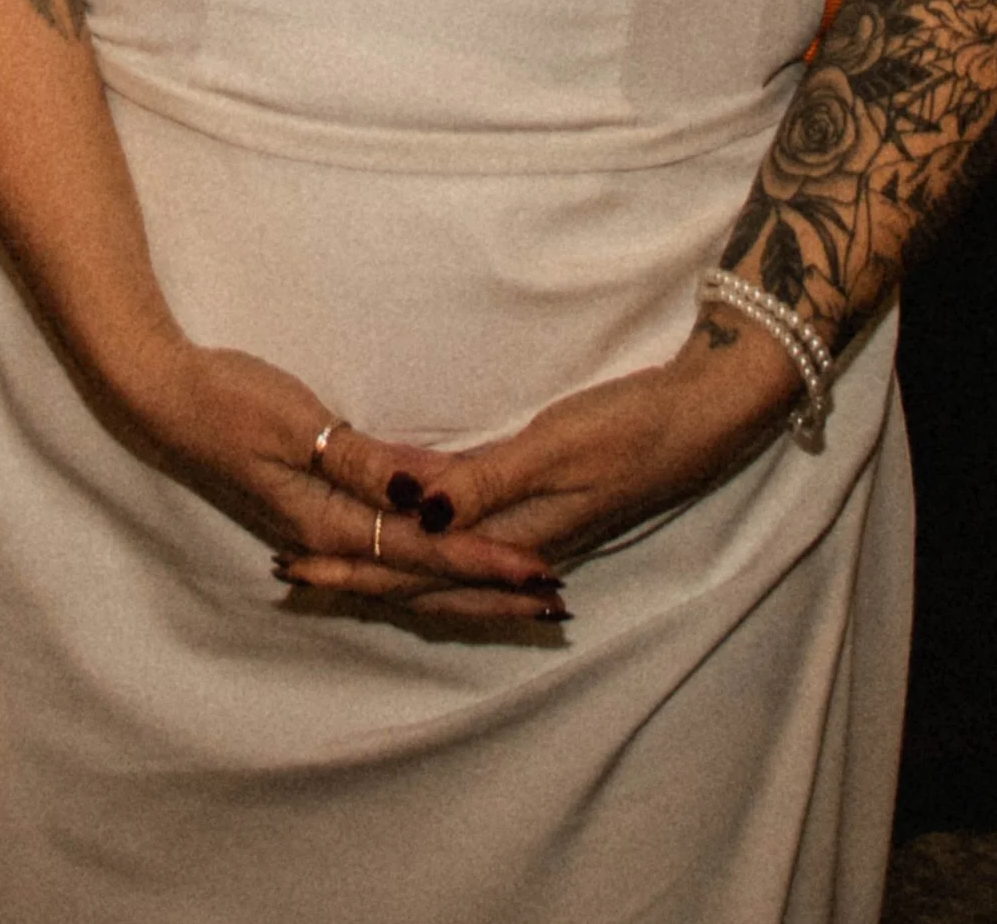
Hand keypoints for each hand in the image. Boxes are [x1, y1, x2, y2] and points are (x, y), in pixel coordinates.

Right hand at [110, 338, 565, 626]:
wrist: (161, 396)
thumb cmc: (227, 399)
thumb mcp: (299, 425)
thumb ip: (367, 463)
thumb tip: (432, 498)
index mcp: (330, 525)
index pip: (428, 552)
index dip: (489, 562)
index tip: (544, 573)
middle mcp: (329, 540)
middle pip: (426, 579)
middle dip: (492, 591)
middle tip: (555, 603)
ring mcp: (318, 530)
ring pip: (407, 573)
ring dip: (465, 586)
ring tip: (517, 594)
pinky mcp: (312, 512)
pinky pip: (384, 553)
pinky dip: (425, 566)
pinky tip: (441, 563)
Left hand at [287, 328, 803, 628]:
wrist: (703, 416)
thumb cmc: (632, 427)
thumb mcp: (556, 448)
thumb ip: (487, 483)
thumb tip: (415, 516)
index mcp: (515, 538)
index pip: (418, 567)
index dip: (357, 567)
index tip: (297, 568)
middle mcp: (519, 545)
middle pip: (424, 576)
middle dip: (361, 579)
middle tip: (293, 576)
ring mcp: (534, 529)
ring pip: (445, 564)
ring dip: (392, 568)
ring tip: (336, 566)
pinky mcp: (546, 504)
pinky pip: (471, 540)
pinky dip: (434, 546)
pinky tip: (418, 531)